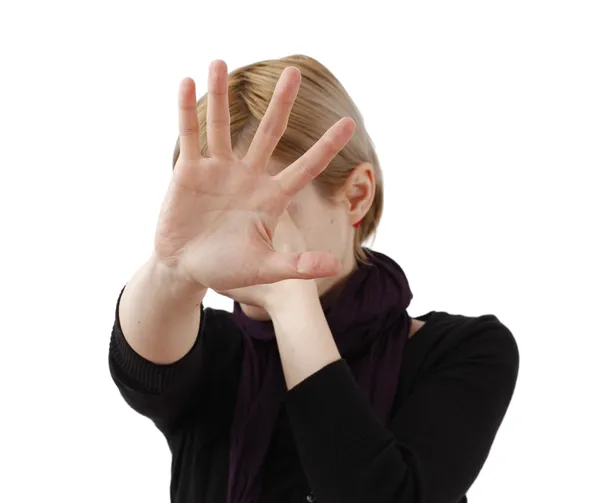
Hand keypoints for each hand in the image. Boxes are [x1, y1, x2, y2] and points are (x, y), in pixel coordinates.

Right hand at [153, 60, 354, 290]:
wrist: (186, 267)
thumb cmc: (227, 268)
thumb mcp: (265, 268)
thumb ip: (297, 265)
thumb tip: (336, 267)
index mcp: (271, 197)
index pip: (305, 168)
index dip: (326, 147)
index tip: (349, 123)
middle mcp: (248, 176)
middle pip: (269, 133)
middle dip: (281, 103)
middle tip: (294, 72)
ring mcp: (218, 170)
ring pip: (221, 126)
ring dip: (220, 95)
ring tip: (220, 61)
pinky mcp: (190, 171)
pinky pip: (190, 136)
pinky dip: (186, 111)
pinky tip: (187, 81)